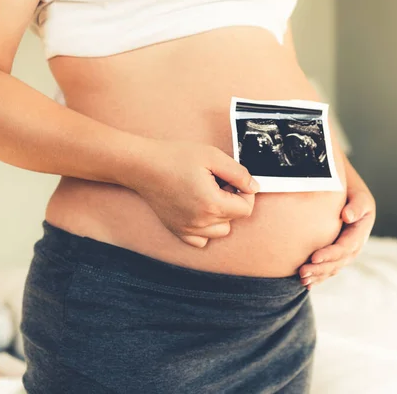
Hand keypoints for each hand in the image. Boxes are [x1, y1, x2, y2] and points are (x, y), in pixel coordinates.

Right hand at [127, 140, 258, 247]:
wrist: (142, 165)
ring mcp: (188, 229)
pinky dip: (206, 228)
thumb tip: (254, 187)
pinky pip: (201, 240)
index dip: (245, 193)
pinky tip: (199, 209)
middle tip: (217, 181)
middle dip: (232, 200)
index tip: (233, 180)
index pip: (246, 209)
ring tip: (209, 195)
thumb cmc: (175, 157)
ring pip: (221, 231)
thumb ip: (238, 174)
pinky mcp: (177, 230)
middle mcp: (201, 222)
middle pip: (234, 219)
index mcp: (212, 204)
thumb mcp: (213, 156)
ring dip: (222, 216)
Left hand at [299, 187, 375, 288]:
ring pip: (333, 268)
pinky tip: (307, 284)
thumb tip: (347, 216)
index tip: (313, 257)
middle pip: (338, 262)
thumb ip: (356, 206)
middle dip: (321, 269)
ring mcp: (346, 252)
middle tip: (302, 272)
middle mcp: (355, 245)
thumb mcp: (359, 196)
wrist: (349, 194)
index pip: (345, 247)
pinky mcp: (337, 255)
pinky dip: (319, 277)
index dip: (330, 254)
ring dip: (318, 275)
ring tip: (302, 279)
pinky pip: (329, 268)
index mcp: (361, 231)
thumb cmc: (352, 193)